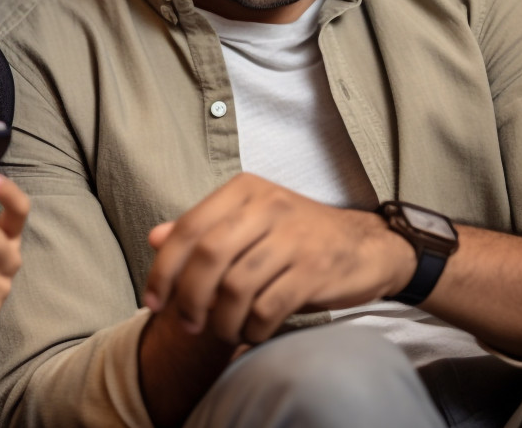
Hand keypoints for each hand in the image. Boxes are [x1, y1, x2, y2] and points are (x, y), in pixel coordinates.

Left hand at [143, 174, 412, 344]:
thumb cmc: (297, 237)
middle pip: (208, 256)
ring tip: (223, 331)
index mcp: (244, 190)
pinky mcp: (315, 269)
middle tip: (188, 324)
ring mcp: (294, 237)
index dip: (163, 269)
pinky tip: (253, 331)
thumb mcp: (249, 222)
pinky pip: (269, 306)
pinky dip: (253, 327)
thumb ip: (203, 230)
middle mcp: (268, 206)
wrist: (367, 246)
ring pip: (236, 286)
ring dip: (221, 320)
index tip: (153, 301)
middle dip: (189, 298)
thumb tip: (154, 237)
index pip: (188, 228)